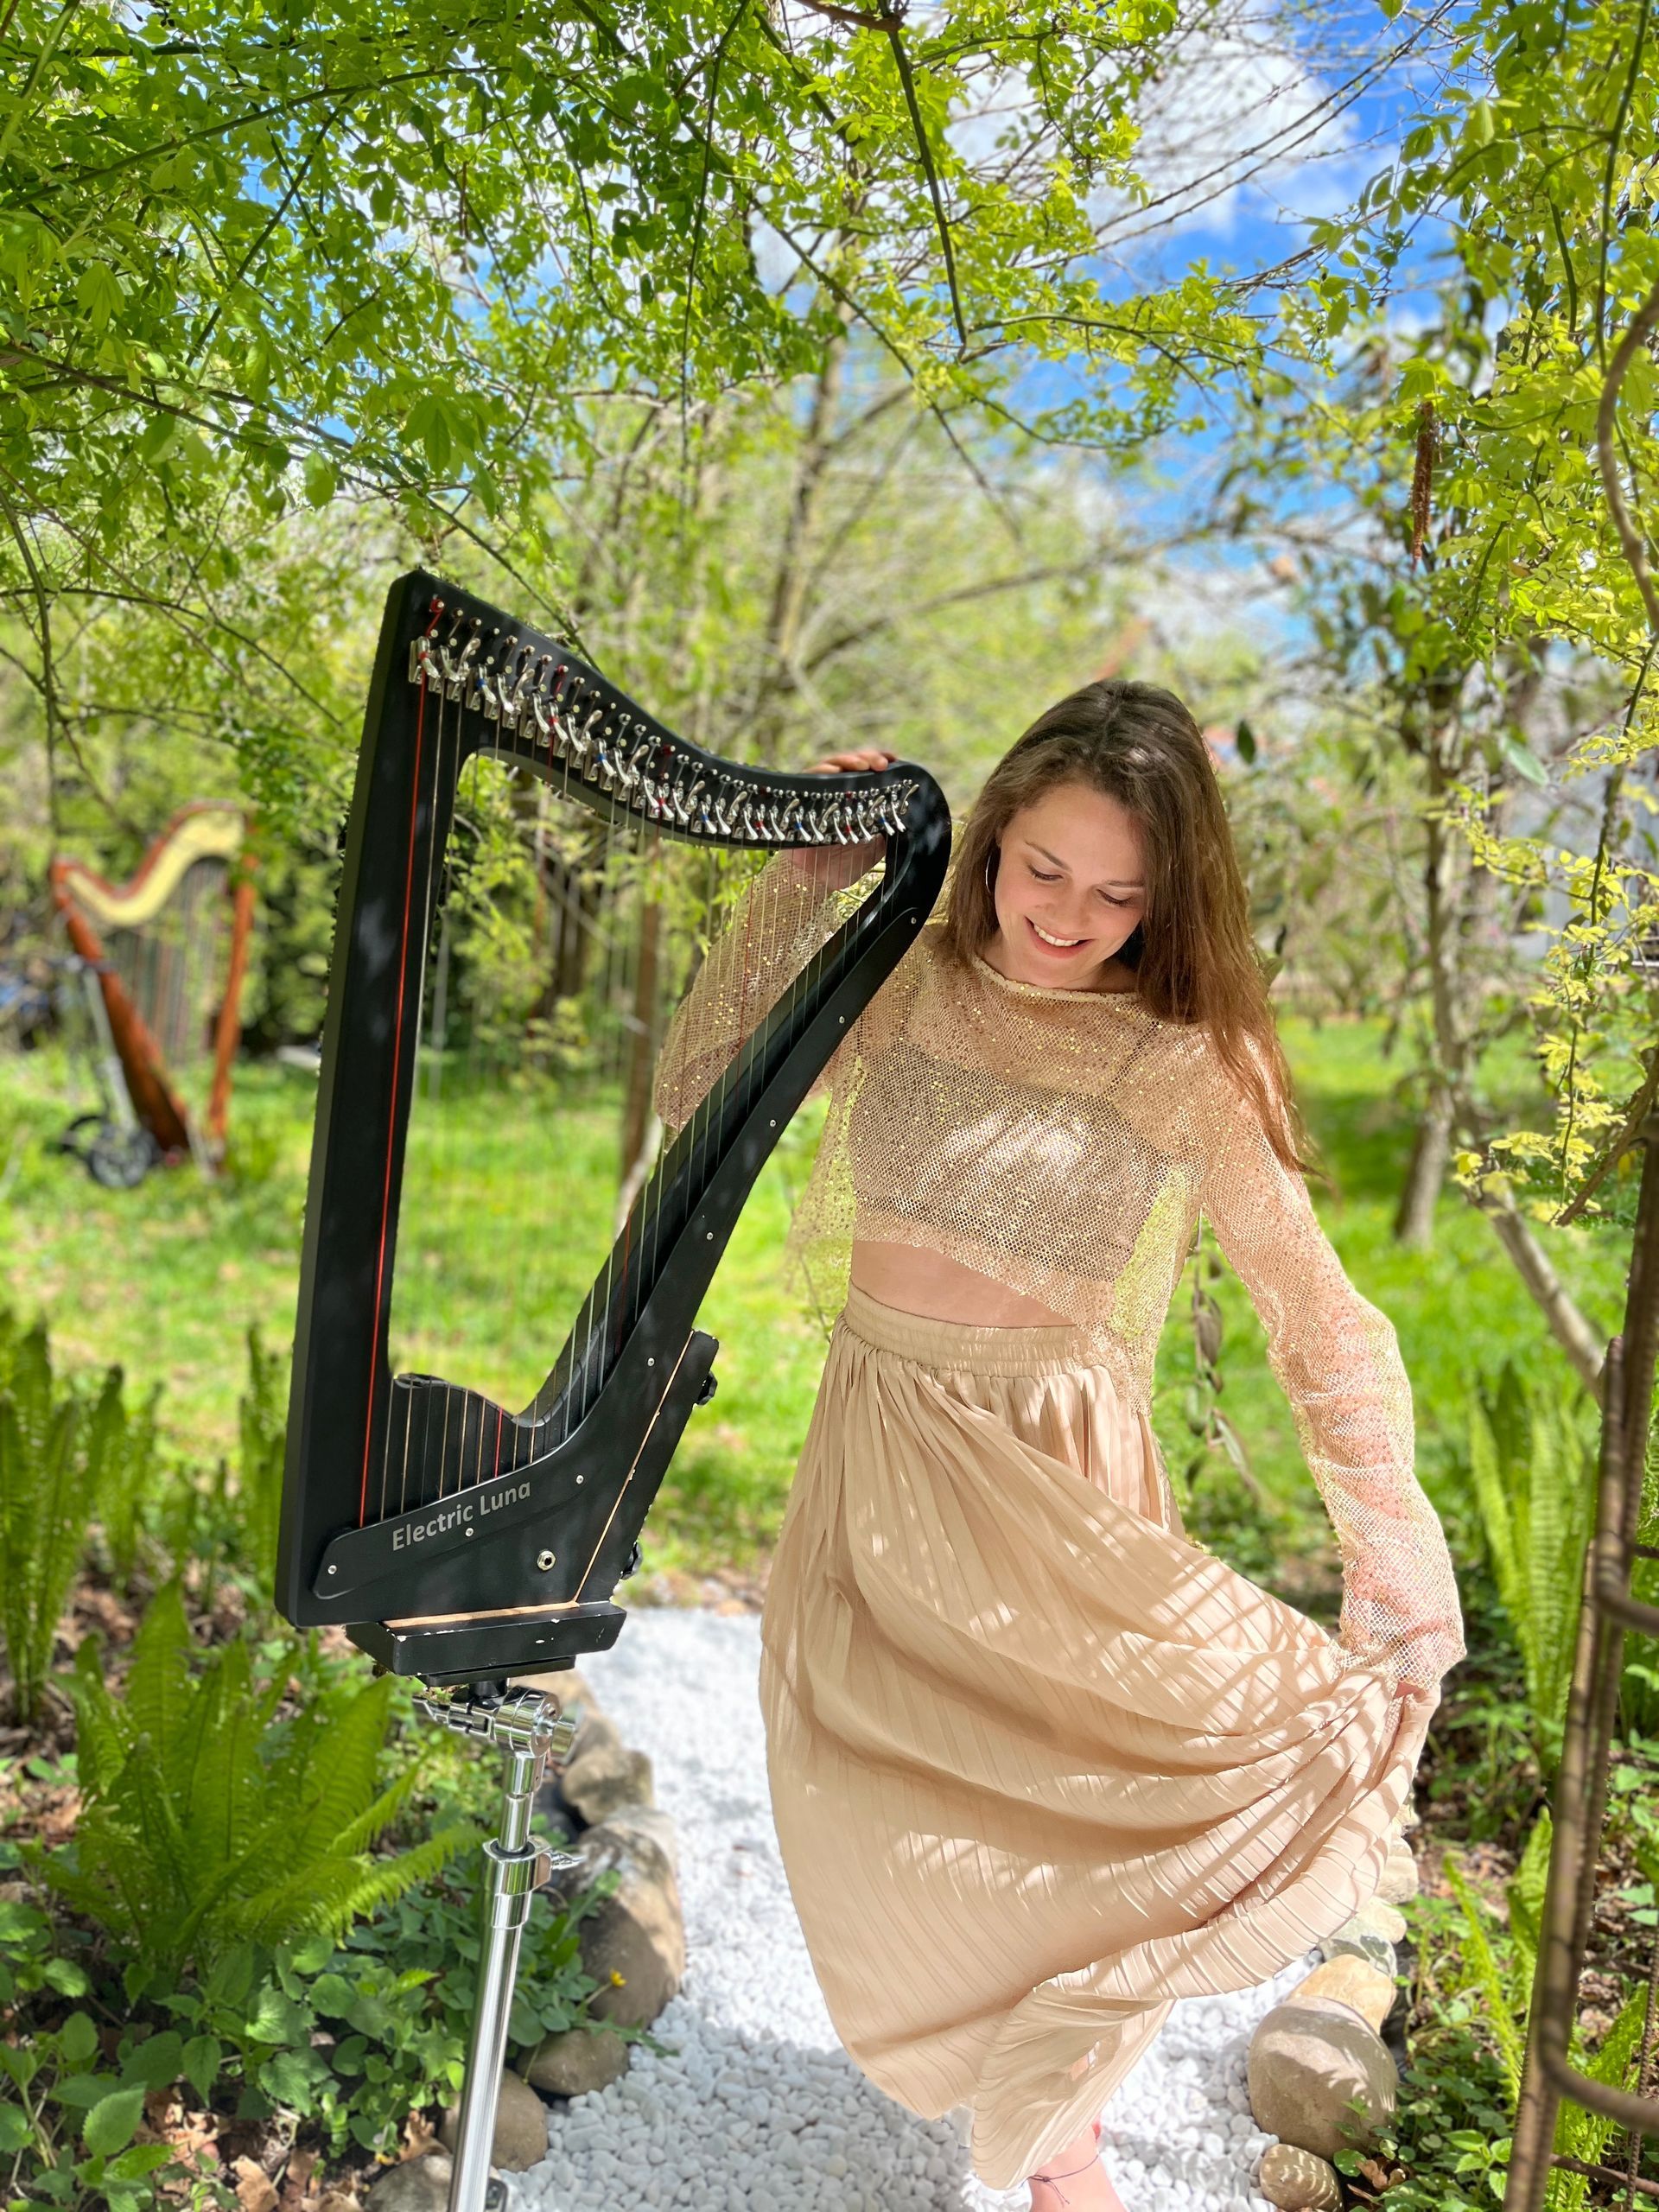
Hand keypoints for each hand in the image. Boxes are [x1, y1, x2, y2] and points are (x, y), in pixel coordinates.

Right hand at [786, 745, 894, 887]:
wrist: (820, 883)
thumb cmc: (845, 865)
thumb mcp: (876, 848)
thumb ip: (888, 833)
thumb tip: (909, 820)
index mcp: (856, 800)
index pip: (867, 773)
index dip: (879, 761)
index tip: (894, 760)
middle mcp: (837, 794)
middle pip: (850, 765)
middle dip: (867, 758)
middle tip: (881, 764)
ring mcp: (818, 795)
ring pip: (830, 766)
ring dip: (847, 761)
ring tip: (862, 766)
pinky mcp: (800, 800)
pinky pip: (807, 780)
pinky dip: (820, 772)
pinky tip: (833, 772)